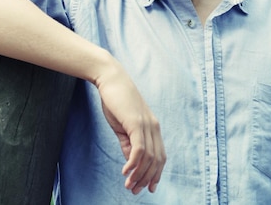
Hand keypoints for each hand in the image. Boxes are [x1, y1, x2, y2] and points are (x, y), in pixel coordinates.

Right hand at [94, 63, 165, 194]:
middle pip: (156, 160)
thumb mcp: (122, 125)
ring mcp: (146, 125)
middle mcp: (154, 127)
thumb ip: (127, 142)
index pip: (159, 156)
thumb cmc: (115, 100)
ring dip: (139, 175)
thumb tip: (131, 161)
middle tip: (135, 191)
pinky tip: (126, 171)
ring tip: (129, 186)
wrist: (110, 79)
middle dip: (147, 179)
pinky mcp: (136, 123)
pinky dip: (134, 163)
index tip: (146, 187)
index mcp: (153, 127)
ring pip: (148, 158)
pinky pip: (139, 149)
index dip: (155, 174)